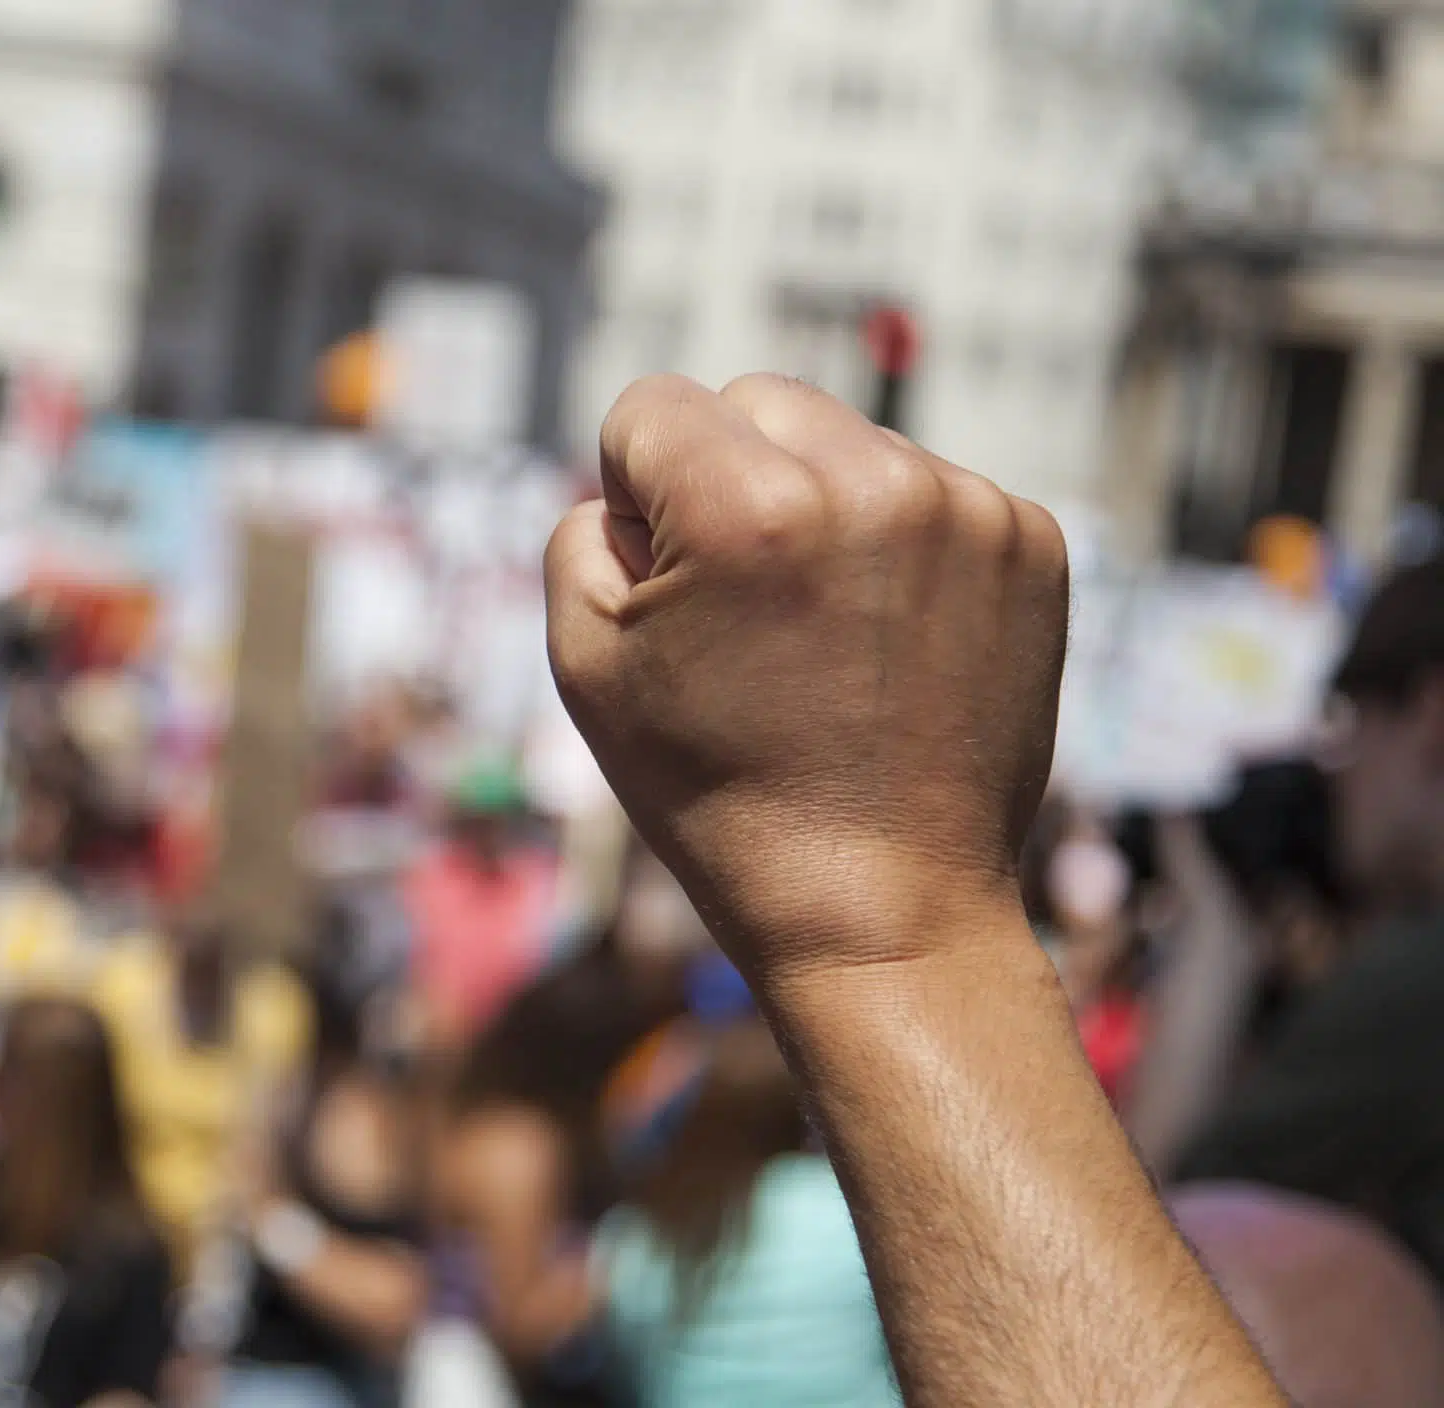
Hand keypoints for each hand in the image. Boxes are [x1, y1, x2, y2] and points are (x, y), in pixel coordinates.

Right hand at [544, 374, 1068, 983]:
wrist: (881, 906)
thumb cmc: (716, 793)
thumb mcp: (584, 665)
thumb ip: (581, 533)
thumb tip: (635, 489)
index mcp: (747, 507)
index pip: (651, 407)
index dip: (632, 493)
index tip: (666, 587)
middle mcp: (869, 482)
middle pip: (756, 401)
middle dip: (729, 479)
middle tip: (740, 608)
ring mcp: (968, 508)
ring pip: (848, 443)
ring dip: (819, 508)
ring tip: (820, 635)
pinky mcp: (1033, 542)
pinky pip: (928, 490)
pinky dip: (898, 545)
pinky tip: (885, 640)